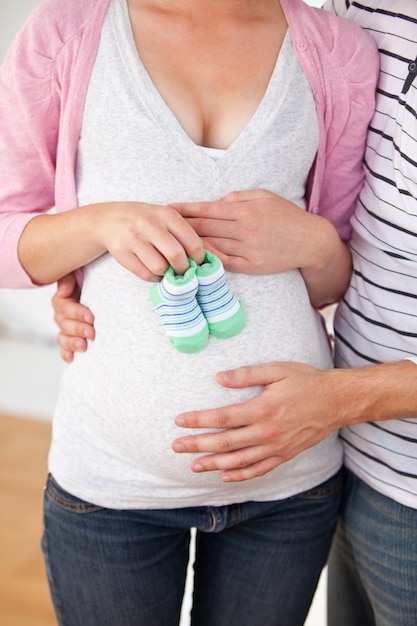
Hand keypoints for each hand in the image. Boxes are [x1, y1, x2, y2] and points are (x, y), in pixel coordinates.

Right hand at [52, 272, 94, 362]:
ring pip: (63, 336)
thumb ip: (69, 278)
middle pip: (63, 323)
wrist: (107, 292)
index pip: (63, 306)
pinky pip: (65, 348)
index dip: (76, 313)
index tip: (91, 318)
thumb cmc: (94, 280)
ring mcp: (68, 327)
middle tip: (92, 333)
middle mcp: (64, 314)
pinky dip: (67, 353)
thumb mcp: (80, 273)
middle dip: (78, 329)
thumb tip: (63, 291)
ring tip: (84, 346)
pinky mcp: (73, 338)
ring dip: (72, 342)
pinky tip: (72, 358)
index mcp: (65, 298)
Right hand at [97, 202, 204, 279]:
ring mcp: (134, 238)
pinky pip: (144, 274)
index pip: (193, 241)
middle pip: (176, 256)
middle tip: (183, 271)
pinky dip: (153, 278)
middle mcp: (150, 224)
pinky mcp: (122, 253)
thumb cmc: (150, 222)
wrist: (111, 219)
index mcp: (167, 214)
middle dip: (183, 269)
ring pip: (159, 267)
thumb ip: (196, 239)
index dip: (199, 258)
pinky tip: (154, 270)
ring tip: (167, 269)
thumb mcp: (172, 223)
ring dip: (166, 274)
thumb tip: (225, 260)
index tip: (197, 262)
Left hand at [172, 362, 340, 481]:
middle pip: (225, 443)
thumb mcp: (277, 370)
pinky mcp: (285, 455)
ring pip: (239, 461)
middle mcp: (267, 432)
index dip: (198, 421)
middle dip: (197, 445)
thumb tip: (219, 378)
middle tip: (176, 446)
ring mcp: (276, 447)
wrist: (337, 401)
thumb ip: (247, 374)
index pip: (222, 418)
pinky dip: (241, 475)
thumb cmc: (306, 381)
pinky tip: (225, 476)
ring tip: (194, 466)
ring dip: (214, 464)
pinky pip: (260, 470)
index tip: (179, 421)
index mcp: (262, 409)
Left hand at [173, 189, 316, 274]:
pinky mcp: (251, 265)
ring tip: (170, 244)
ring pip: (211, 246)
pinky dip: (207, 260)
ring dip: (189, 246)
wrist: (310, 242)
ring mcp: (247, 249)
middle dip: (181, 227)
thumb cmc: (286, 216)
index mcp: (245, 210)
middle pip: (204, 228)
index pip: (206, 209)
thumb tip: (216, 202)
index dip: (185, 210)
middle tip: (162, 226)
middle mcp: (244, 229)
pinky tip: (193, 259)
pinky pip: (223, 262)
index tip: (168, 209)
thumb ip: (238, 197)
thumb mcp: (264, 197)